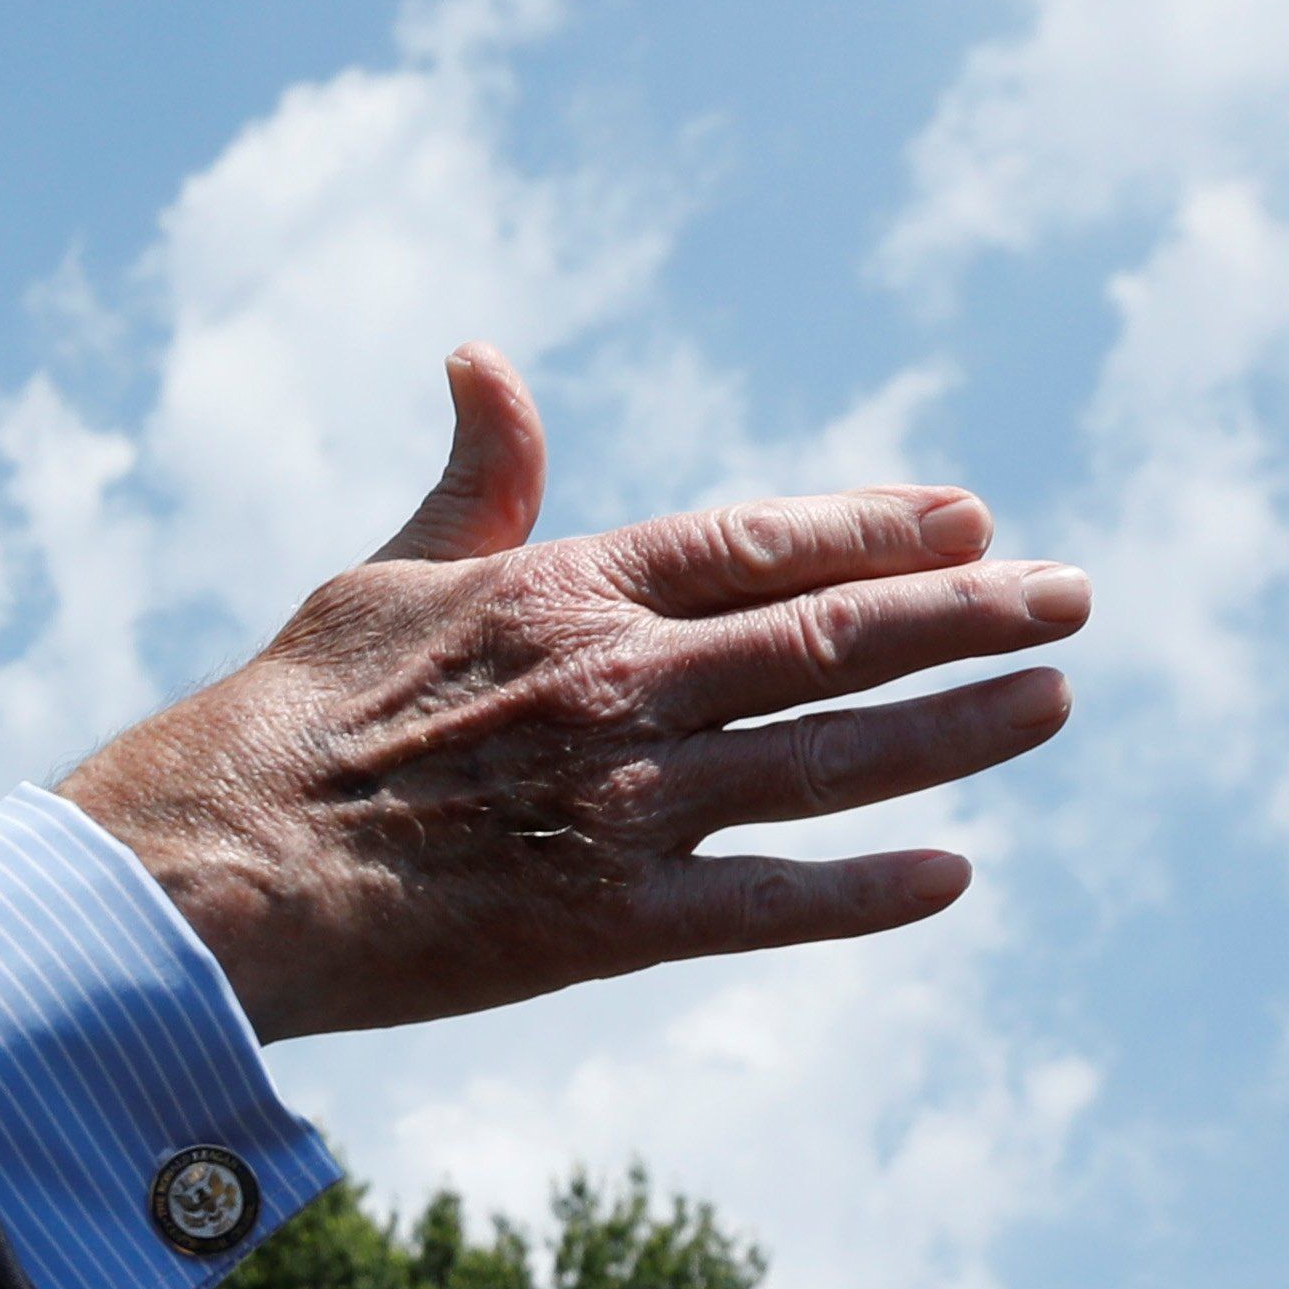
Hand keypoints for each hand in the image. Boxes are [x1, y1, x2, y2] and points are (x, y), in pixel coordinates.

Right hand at [55, 346, 1085, 1040]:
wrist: (215, 870)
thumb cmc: (284, 718)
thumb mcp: (382, 574)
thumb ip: (475, 488)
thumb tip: (486, 363)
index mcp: (569, 592)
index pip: (763, 542)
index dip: (879, 527)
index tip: (971, 520)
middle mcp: (622, 687)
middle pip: (836, 638)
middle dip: (970, 615)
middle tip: (1072, 599)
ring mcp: (627, 807)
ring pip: (834, 759)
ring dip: (957, 729)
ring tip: (1050, 703)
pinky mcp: (608, 924)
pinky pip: (769, 903)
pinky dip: (866, 891)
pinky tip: (951, 872)